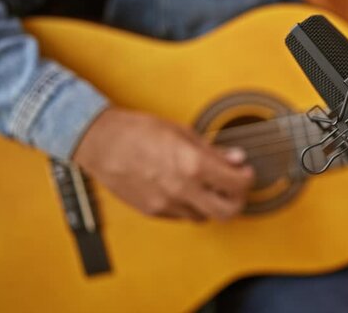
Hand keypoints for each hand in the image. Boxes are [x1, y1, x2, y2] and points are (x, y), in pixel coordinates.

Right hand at [73, 107, 253, 220]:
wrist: (100, 142)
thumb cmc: (137, 131)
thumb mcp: (182, 132)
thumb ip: (213, 150)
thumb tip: (236, 158)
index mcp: (193, 165)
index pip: (238, 184)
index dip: (247, 178)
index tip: (245, 172)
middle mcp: (182, 189)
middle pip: (227, 212)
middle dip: (236, 200)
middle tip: (234, 187)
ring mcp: (167, 204)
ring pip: (204, 217)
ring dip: (212, 204)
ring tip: (207, 186)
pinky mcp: (153, 212)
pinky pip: (182, 217)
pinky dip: (190, 207)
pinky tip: (186, 190)